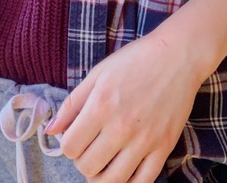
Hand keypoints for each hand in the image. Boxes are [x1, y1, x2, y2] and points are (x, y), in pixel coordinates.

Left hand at [44, 29, 202, 181]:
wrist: (176, 56)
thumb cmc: (134, 60)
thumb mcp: (98, 74)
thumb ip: (71, 104)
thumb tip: (50, 130)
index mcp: (100, 106)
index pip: (70, 147)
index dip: (67, 144)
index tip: (75, 135)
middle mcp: (121, 127)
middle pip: (88, 167)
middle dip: (82, 160)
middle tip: (88, 146)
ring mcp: (145, 140)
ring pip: (113, 181)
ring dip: (101, 176)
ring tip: (102, 162)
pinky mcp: (164, 147)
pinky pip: (143, 182)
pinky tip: (123, 170)